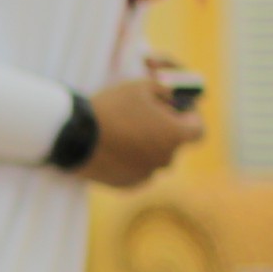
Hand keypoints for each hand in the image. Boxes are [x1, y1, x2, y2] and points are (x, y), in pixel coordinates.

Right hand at [75, 76, 204, 187]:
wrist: (74, 137)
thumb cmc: (111, 108)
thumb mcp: (142, 86)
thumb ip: (166, 91)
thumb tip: (174, 96)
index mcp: (176, 135)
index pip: (198, 131)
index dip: (189, 119)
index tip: (175, 112)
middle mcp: (166, 159)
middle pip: (173, 145)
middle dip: (164, 132)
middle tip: (144, 119)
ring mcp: (146, 174)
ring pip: (154, 159)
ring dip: (147, 148)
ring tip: (124, 133)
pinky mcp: (127, 185)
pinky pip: (136, 171)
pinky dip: (130, 162)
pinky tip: (113, 149)